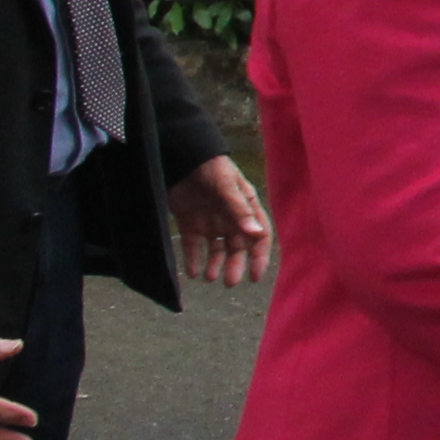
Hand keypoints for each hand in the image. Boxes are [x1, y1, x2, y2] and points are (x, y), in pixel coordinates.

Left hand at [170, 156, 271, 284]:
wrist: (181, 157)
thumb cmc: (210, 167)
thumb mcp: (227, 186)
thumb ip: (239, 209)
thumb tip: (255, 233)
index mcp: (246, 208)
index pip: (259, 236)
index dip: (259, 257)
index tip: (255, 276)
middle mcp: (230, 218)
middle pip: (237, 247)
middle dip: (235, 265)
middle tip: (229, 282)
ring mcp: (210, 222)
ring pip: (216, 250)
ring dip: (215, 264)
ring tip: (210, 277)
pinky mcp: (190, 224)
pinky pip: (194, 246)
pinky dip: (193, 259)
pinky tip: (192, 272)